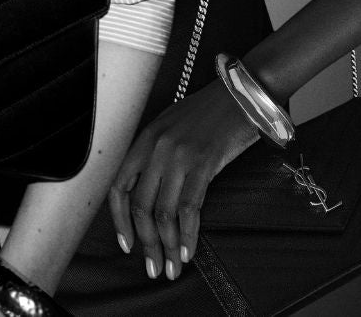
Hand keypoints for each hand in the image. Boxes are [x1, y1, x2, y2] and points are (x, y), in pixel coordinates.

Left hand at [108, 81, 259, 279]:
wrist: (242, 92)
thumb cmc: (207, 112)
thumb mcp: (168, 127)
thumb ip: (153, 156)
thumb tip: (147, 194)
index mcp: (142, 141)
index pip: (118, 188)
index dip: (119, 220)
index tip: (126, 244)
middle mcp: (155, 150)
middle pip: (140, 206)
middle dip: (145, 243)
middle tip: (152, 268)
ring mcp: (178, 157)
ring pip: (163, 212)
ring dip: (166, 245)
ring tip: (170, 268)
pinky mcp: (204, 164)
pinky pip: (190, 207)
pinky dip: (188, 234)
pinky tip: (188, 252)